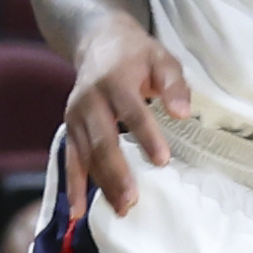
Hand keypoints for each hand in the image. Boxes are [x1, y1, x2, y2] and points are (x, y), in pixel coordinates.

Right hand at [62, 12, 189, 217]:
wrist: (99, 42)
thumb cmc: (138, 54)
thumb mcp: (162, 58)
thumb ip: (174, 84)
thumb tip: (183, 114)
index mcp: (115, 81)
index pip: (133, 112)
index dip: (147, 137)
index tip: (162, 161)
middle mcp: (89, 101)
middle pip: (103, 141)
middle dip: (117, 172)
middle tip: (133, 199)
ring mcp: (75, 117)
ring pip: (86, 155)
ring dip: (101, 184)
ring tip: (120, 209)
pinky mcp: (69, 129)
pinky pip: (69, 160)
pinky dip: (73, 186)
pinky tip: (78, 210)